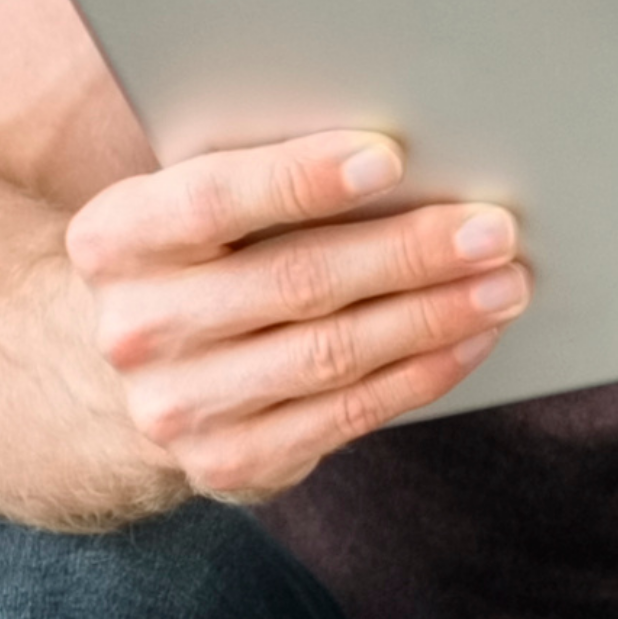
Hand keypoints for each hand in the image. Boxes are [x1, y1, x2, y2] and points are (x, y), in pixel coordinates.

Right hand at [64, 132, 529, 507]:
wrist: (116, 376)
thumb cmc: (186, 261)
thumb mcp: (183, 208)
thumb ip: (257, 179)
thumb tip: (397, 156)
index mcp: (115, 239)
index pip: (213, 200)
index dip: (300, 179)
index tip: (388, 157)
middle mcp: (137, 328)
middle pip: (293, 282)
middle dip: (407, 252)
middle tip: (492, 229)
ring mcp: (179, 406)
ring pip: (330, 355)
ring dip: (432, 317)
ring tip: (502, 284)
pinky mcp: (228, 462)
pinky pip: (346, 416)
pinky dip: (419, 373)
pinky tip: (468, 340)